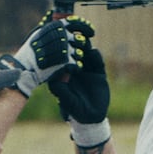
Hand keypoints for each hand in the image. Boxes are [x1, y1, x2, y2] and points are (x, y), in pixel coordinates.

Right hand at [0, 14, 93, 95]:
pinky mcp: (66, 62)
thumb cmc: (30, 50)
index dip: (86, 27)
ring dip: (78, 57)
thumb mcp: (36, 33)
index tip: (91, 31)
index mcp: (56, 26)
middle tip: (81, 49)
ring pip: (80, 52)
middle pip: (81, 39)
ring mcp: (65, 48)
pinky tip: (73, 68)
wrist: (26, 68)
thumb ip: (46, 24)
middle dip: (82, 45)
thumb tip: (51, 12)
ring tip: (73, 60)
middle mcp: (62, 35)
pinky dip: (76, 67)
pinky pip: (77, 64)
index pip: (77, 23)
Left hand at [50, 32, 111, 146]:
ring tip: (85, 41)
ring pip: (86, 53)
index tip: (59, 42)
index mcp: (64, 73)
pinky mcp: (98, 72)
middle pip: (74, 51)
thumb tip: (53, 78)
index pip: (62, 57)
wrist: (92, 117)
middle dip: (73, 42)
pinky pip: (97, 60)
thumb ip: (60, 90)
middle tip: (73, 36)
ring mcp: (87, 69)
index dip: (61, 49)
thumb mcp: (66, 101)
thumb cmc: (75, 110)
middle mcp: (75, 69)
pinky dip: (96, 55)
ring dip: (86, 46)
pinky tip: (94, 53)